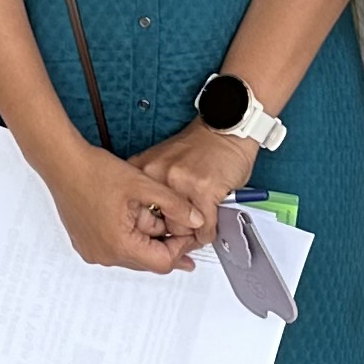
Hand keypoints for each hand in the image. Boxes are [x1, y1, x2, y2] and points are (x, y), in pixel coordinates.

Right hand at [41, 141, 194, 273]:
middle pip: (147, 261)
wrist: (62, 162)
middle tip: (179, 226)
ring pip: (131, 253)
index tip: (188, 232)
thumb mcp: (144, 185)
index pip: (162, 263)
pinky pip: (115, 246)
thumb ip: (176, 205)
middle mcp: (104, 255)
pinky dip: (128, 234)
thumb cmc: (94, 171)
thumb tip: (196, 220)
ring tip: (149, 211)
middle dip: (164, 242)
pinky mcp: (85, 243)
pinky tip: (131, 213)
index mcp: (119, 245)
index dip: (180, 247)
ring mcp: (92, 250)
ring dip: (146, 237)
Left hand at [130, 122, 259, 239]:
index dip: (150, 227)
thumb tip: (154, 221)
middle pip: (158, 224)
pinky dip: (208, 232)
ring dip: (191, 234)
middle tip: (182, 234)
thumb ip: (156, 186)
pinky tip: (209, 227)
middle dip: (172, 233)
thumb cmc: (200, 146)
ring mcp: (180, 183)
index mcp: (144, 169)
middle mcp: (158, 175)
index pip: (137, 212)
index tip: (159, 233)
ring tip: (197, 228)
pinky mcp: (203, 191)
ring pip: (181, 229)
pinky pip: (203, 227)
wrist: (225, 129)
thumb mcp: (164, 161)